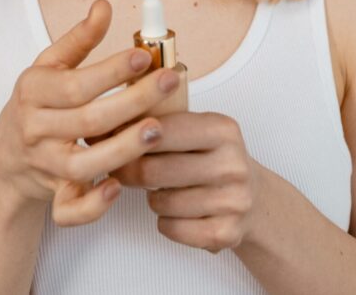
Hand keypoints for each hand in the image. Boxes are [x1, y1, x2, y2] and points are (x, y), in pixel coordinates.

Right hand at [0, 0, 180, 225]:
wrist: (6, 160)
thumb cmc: (36, 105)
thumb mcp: (48, 68)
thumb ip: (78, 39)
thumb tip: (104, 5)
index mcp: (33, 92)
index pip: (75, 83)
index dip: (111, 70)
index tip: (144, 56)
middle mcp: (35, 129)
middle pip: (86, 120)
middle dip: (132, 101)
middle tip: (169, 83)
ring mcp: (45, 165)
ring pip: (83, 164)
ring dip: (123, 149)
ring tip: (158, 128)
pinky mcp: (54, 194)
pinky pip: (69, 209)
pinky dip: (93, 205)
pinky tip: (119, 186)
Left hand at [112, 112, 259, 252]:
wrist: (255, 199)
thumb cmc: (212, 160)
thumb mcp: (197, 130)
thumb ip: (159, 123)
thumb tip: (100, 129)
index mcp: (223, 130)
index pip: (159, 131)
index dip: (128, 138)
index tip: (112, 142)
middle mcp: (232, 164)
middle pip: (153, 171)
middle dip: (130, 172)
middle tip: (122, 170)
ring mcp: (232, 201)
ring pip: (159, 202)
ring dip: (153, 199)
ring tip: (165, 191)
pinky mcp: (225, 232)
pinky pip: (170, 228)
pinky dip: (166, 222)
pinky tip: (178, 212)